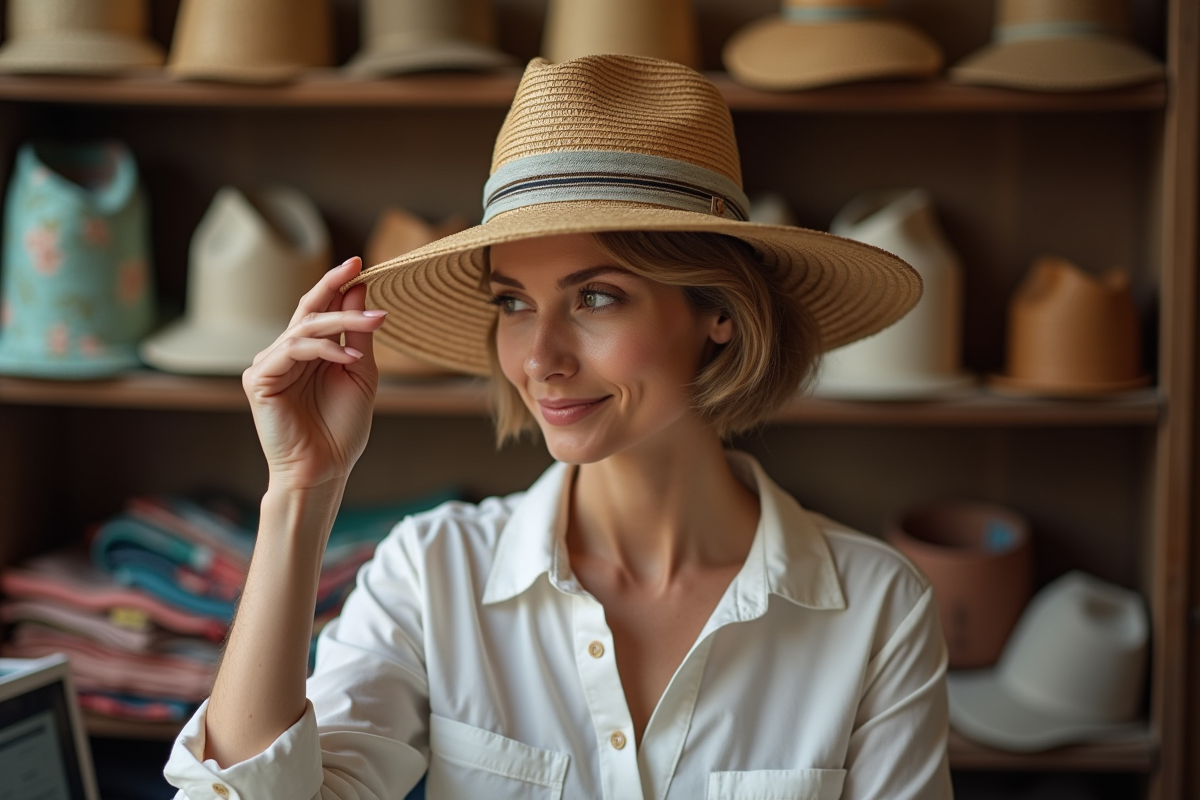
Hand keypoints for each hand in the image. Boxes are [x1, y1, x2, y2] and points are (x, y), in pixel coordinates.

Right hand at [242, 257, 386, 492]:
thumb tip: (360, 289)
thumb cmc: (341, 428)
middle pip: (309, 311)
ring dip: (341, 320)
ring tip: (375, 321)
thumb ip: (358, 334)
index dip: (336, 284)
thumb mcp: (360, 373)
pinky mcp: (259, 380)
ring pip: (304, 328)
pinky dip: (323, 349)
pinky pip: (292, 350)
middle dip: (335, 287)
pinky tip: (348, 356)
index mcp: (308, 352)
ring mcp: (269, 365)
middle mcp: (285, 353)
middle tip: (360, 269)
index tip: (359, 263)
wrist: (325, 469)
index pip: (319, 309)